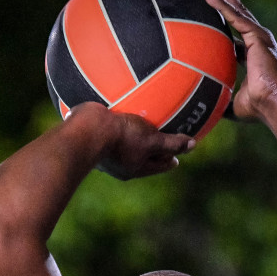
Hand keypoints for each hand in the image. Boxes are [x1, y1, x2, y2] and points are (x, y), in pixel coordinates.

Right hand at [75, 103, 193, 179]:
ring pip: (124, 143)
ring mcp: (104, 151)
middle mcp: (119, 163)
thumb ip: (170, 143)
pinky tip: (117, 107)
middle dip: (152, 150)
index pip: (158, 165)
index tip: (176, 158)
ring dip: (133, 136)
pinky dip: (116, 122)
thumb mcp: (150, 140)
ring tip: (140, 124)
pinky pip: (108, 128)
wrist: (83, 131)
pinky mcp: (91, 136)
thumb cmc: (119, 138)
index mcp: (134, 168)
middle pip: (141, 156)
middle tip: (163, 141)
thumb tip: (193, 145)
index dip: (169, 161)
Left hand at [203, 0, 276, 122]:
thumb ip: (219, 101)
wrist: (275, 105)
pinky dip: (222, 5)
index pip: (236, 35)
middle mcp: (257, 42)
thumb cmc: (259, 109)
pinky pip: (236, 17)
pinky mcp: (258, 36)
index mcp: (253, 55)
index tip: (210, 16)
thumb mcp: (233, 104)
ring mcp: (258, 37)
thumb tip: (202, 112)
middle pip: (237, 14)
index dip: (223, 24)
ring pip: (237, 9)